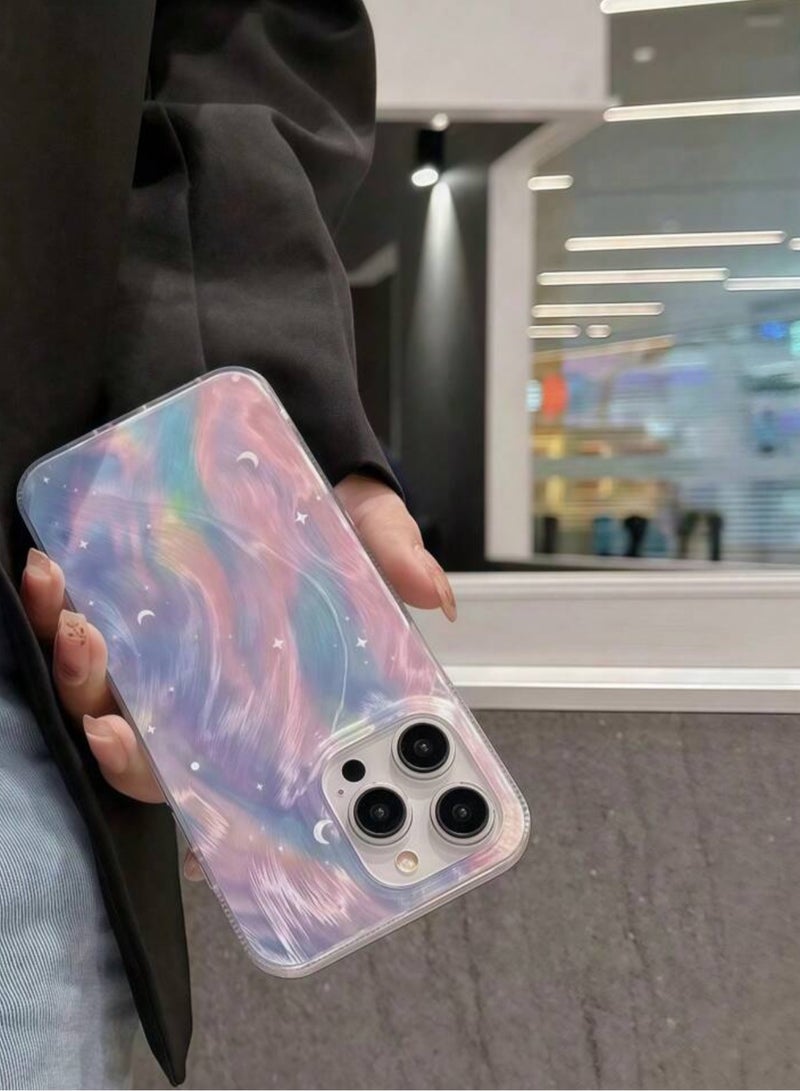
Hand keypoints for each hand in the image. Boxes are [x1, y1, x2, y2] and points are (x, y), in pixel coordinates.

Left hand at [20, 475, 455, 875]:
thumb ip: (396, 558)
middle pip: (153, 754)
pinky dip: (52, 608)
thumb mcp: (372, 531)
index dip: (217, 824)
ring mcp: (158, 649)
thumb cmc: (331, 516)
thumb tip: (432, 592)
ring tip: (80, 626)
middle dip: (124, 754)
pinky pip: (75, 623)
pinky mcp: (124, 600)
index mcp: (270, 696)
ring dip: (78, 675)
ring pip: (102, 694)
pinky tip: (53, 572)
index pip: (242, 777)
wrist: (288, 460)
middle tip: (114, 725)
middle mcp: (206, 687)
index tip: (201, 851)